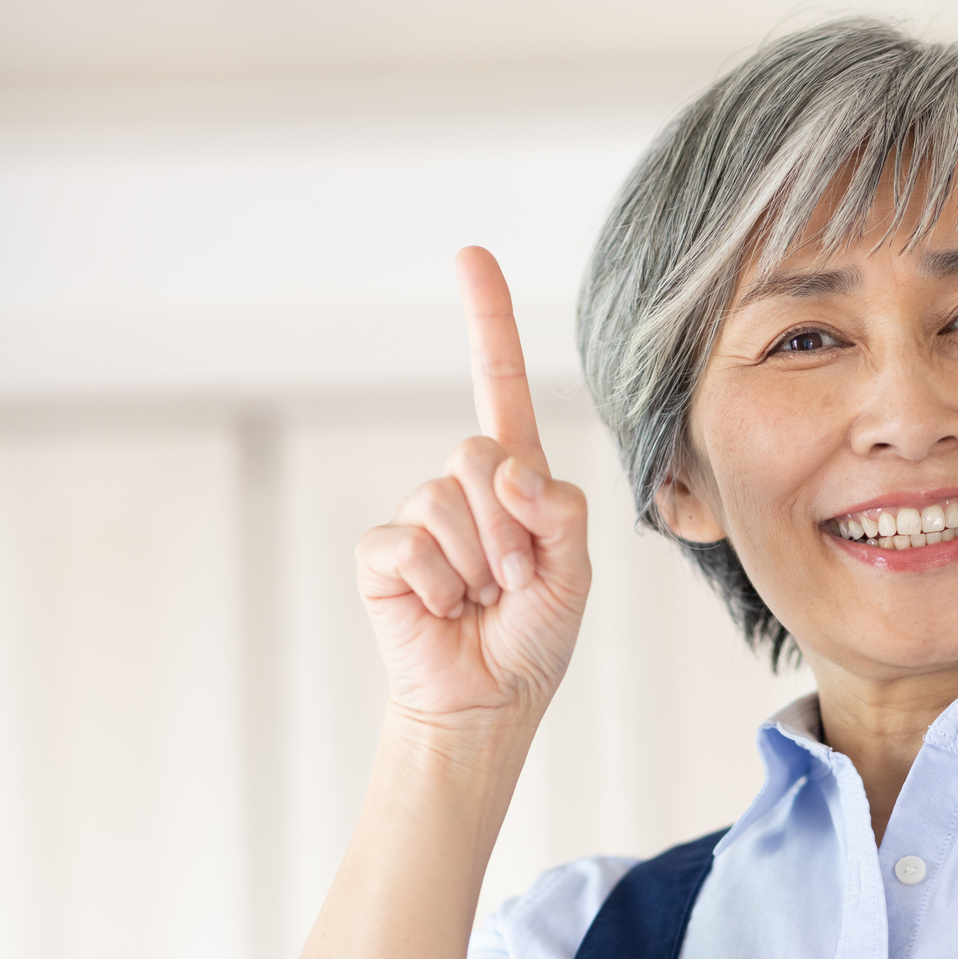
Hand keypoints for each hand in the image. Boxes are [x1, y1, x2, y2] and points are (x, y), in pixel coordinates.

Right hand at [355, 247, 591, 728]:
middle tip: (514, 581)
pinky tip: (440, 610)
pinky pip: (409, 545)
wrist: (487, 703)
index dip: (486, 320)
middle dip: (509, 528)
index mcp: (516, 479)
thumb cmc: (533, 637)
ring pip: (448, 506)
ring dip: (478, 566)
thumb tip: (509, 471)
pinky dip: (435, 587)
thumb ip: (560, 511)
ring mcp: (419, 517)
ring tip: (480, 601)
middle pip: (480, 452)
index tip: (470, 256)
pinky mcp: (382, 554)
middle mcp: (464, 486)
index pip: (498, 384)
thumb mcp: (575, 572)